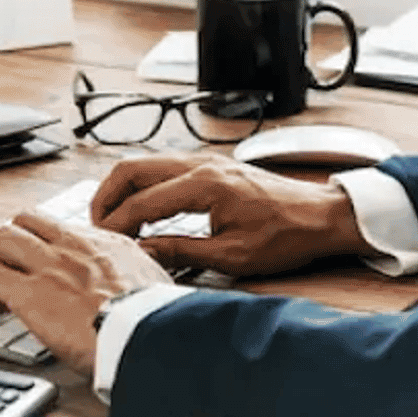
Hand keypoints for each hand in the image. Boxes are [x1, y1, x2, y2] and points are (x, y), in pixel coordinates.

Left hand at [0, 211, 170, 377]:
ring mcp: (48, 266)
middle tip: (13, 268)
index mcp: (103, 242)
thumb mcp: (155, 278)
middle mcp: (72, 246)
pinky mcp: (30, 294)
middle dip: (12, 242)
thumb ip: (139, 269)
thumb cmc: (153, 316)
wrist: (145, 334)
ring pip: (1, 239)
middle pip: (23, 220)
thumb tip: (143, 275)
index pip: (58, 225)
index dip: (42, 240)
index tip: (42, 260)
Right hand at [91, 154, 376, 276]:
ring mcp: (205, 161)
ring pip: (144, 164)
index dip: (115, 225)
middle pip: (132, 169)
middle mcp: (200, 165)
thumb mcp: (232, 255)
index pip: (141, 202)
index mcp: (204, 185)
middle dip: (106, 198)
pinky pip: (163, 169)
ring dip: (123, 190)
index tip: (102, 245)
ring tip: (113, 222)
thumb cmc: (286, 236)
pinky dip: (143, 187)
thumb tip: (142, 254)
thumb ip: (181, 252)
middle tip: (96, 228)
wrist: (321, 217)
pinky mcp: (211, 167)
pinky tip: (142, 212)